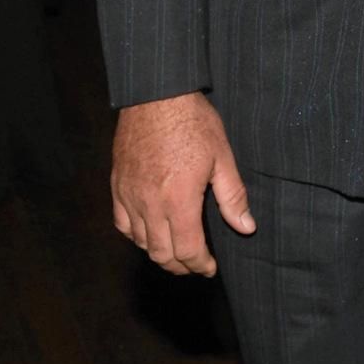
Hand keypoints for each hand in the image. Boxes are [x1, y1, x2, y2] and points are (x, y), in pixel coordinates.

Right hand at [109, 92, 254, 276]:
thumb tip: (246, 227)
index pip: (187, 250)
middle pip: (161, 254)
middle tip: (196, 265)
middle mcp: (150, 204)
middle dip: (181, 266)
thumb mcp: (222, 157)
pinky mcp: (117, 185)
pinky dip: (136, 236)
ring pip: (140, 242)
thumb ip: (232, 196)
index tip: (210, 268)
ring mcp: (130, 195)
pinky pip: (121, 223)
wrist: (157, 96)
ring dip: (159, 253)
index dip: (200, 265)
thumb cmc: (193, 123)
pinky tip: (149, 233)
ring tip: (176, 252)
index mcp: (179, 200)